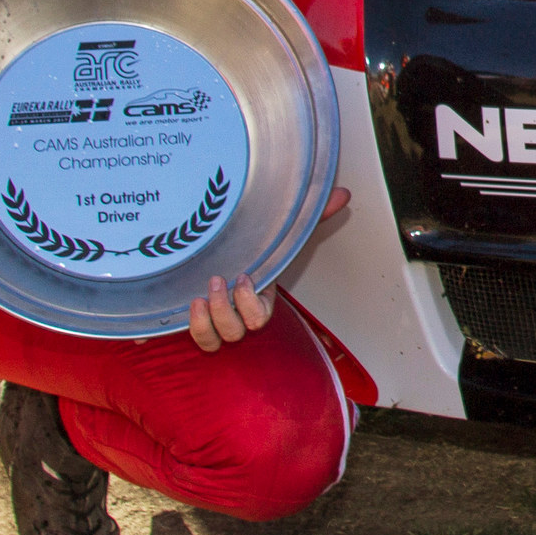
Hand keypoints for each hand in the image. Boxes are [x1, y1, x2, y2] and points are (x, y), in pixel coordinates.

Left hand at [184, 188, 348, 352]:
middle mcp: (239, 316)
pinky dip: (195, 327)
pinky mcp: (199, 320)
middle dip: (225, 309)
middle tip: (218, 279)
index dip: (250, 303)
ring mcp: (218, 321)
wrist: (224, 250)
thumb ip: (312, 217)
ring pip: (215, 340)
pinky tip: (192, 304)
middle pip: (236, 332)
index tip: (244, 276)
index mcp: (260, 300)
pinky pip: (200, 339)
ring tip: (201, 294)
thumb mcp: (280, 233)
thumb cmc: (253, 245)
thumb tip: (344, 195)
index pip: (259, 318)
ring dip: (209, 320)